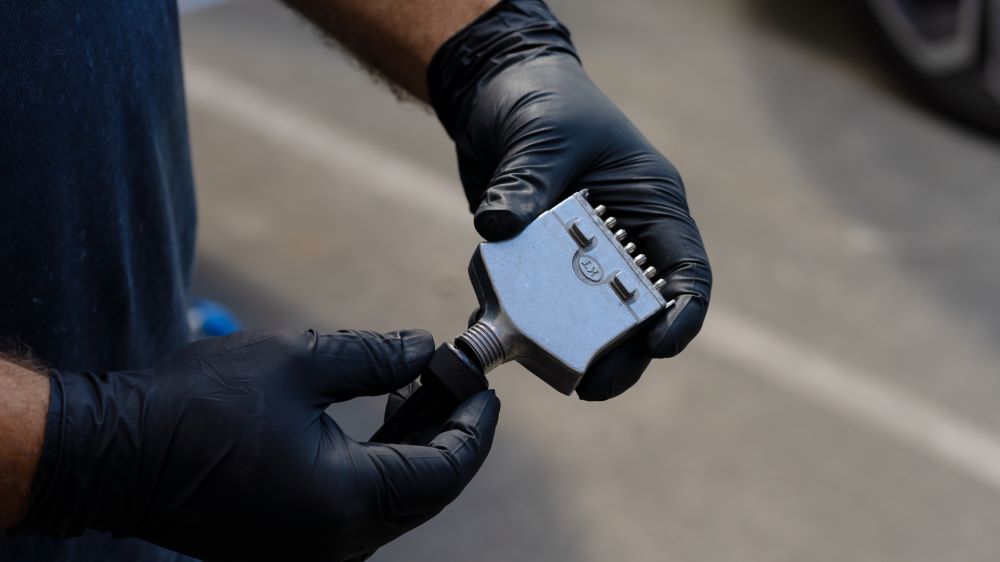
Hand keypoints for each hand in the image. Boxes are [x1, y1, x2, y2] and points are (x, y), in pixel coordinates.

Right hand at [15, 330, 499, 560]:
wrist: (116, 454)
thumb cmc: (198, 407)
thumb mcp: (299, 362)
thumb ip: (375, 356)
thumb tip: (422, 350)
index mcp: (348, 502)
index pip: (445, 470)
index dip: (474, 425)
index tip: (483, 386)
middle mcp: (338, 543)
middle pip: (426, 492)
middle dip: (449, 434)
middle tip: (457, 383)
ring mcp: (313, 552)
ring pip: (395, 502)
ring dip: (415, 449)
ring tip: (420, 391)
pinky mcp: (292, 545)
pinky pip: (360, 509)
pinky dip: (381, 466)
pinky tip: (381, 420)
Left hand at [430, 0, 710, 400]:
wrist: (495, 95)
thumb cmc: (542, 101)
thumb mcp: (541, 134)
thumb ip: (526, 180)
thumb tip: (497, 225)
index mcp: (650, 204)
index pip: (685, 271)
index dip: (682, 315)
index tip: (659, 345)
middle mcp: (623, 238)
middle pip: (638, 313)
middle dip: (621, 355)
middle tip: (590, 385)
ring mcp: (580, 255)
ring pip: (591, 321)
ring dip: (571, 349)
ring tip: (542, 367)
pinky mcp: (538, 263)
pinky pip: (538, 306)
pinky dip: (521, 326)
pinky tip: (497, 334)